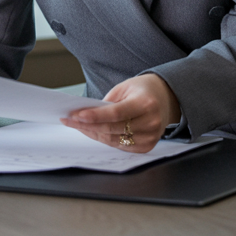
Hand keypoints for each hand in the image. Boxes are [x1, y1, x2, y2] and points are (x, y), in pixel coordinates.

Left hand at [60, 73, 180, 152]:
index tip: (77, 115)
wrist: (166, 99)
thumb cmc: (142, 91)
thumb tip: (85, 116)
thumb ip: (107, 103)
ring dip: (92, 133)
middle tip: (69, 119)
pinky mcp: (147, 147)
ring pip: (113, 140)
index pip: (116, 113)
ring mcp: (150, 137)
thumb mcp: (124, 88)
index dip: (96, 116)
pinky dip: (104, 139)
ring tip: (76, 125)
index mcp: (146, 104)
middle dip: (87, 125)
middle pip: (112, 129)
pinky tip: (92, 131)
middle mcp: (150, 122)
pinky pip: (119, 146)